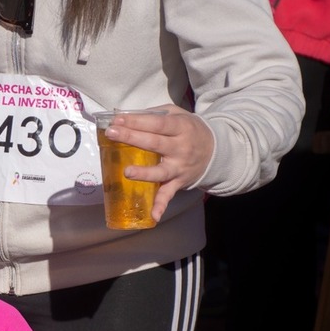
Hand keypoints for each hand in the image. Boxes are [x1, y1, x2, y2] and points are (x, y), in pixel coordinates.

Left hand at [100, 105, 213, 220]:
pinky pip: (169, 195)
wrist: (217, 150)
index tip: (117, 120)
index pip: (157, 123)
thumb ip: (154, 114)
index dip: (137, 121)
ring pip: (161, 171)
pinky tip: (153, 216)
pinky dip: (161, 205)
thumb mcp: (178, 115)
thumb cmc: (189, 130)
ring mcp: (179, 167)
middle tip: (112, 134)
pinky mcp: (179, 183)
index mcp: (181, 127)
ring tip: (127, 172)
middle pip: (155, 143)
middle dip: (132, 138)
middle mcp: (181, 148)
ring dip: (144, 173)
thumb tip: (125, 116)